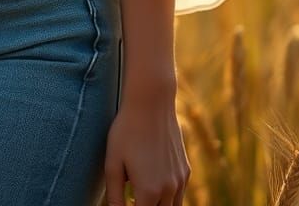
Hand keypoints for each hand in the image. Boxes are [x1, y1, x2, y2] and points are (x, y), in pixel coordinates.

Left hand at [104, 90, 189, 205]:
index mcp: (148, 191)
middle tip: (132, 198)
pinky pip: (178, 194)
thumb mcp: (112, 163)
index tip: (125, 203)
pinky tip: (152, 184)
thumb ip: (114, 196)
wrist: (151, 102)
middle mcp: (169, 189)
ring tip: (141, 197)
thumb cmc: (127, 131)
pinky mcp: (186, 170)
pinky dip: (167, 197)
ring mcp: (181, 180)